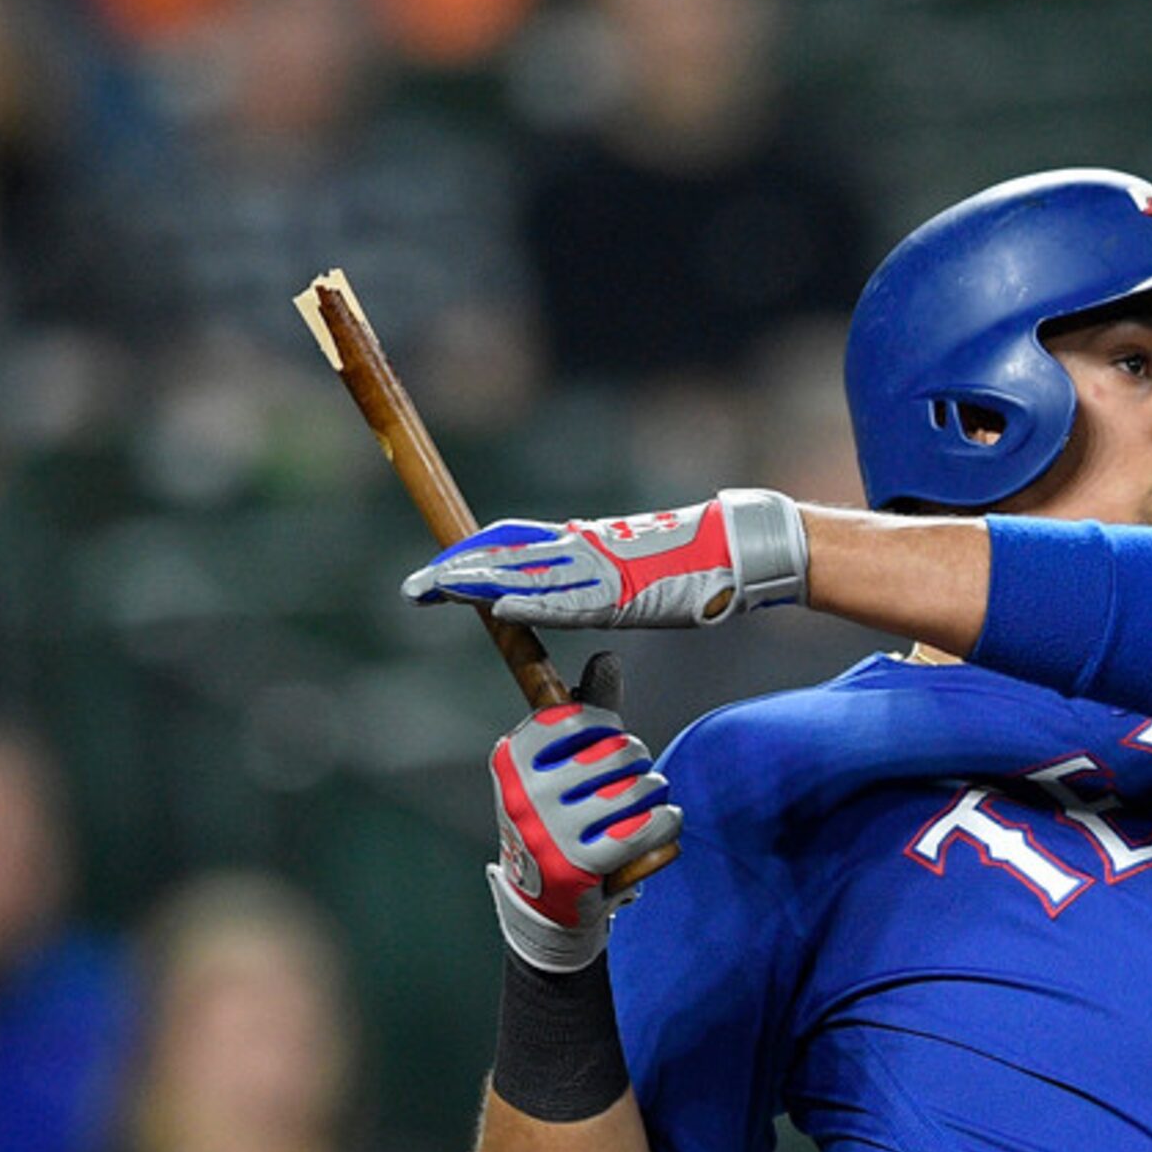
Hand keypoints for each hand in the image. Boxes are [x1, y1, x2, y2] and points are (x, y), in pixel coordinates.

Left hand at [406, 489, 807, 628]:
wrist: (737, 547)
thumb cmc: (694, 563)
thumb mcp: (632, 571)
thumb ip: (595, 579)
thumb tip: (573, 593)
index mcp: (583, 542)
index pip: (513, 542)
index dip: (472, 554)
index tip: (437, 575)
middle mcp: (582, 548)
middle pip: (506, 555)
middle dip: (457, 571)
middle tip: (415, 590)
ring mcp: (599, 568)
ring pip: (526, 575)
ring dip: (479, 585)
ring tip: (437, 593)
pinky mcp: (620, 593)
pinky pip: (568, 602)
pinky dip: (532, 606)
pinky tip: (498, 609)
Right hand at [487, 654, 680, 972]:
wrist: (541, 901)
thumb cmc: (558, 816)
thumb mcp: (564, 761)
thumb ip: (590, 712)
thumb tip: (608, 657)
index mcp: (513, 755)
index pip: (585, 718)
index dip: (610, 731)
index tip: (605, 748)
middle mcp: (523, 790)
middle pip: (620, 752)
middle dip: (637, 765)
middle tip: (630, 782)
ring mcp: (548, 830)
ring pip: (639, 790)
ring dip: (655, 795)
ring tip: (645, 804)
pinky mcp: (578, 866)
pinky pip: (647, 828)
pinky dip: (666, 823)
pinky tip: (663, 822)